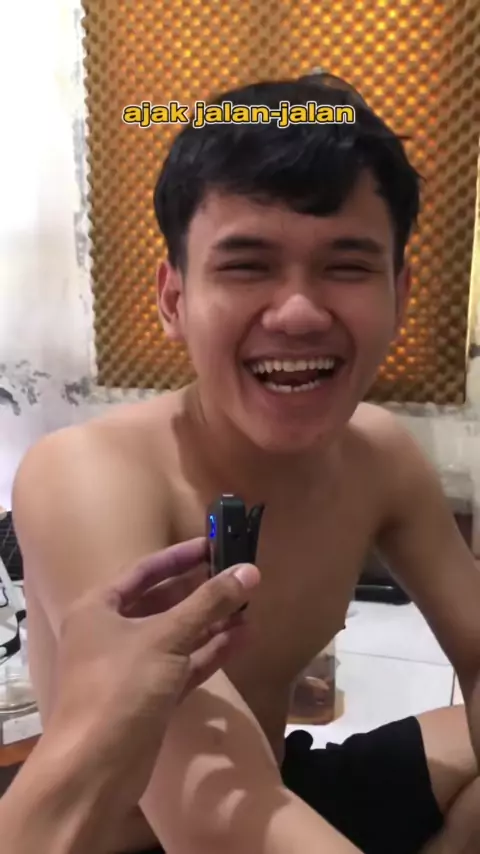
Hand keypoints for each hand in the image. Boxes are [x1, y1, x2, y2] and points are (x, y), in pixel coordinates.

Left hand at [47, 537, 259, 803]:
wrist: (96, 768)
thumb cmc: (121, 685)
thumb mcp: (165, 636)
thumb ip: (209, 602)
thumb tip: (250, 571)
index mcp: (99, 607)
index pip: (145, 571)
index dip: (181, 556)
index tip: (216, 544)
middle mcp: (111, 632)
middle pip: (163, 602)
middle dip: (202, 591)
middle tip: (239, 576)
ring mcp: (131, 666)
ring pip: (177, 635)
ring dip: (211, 621)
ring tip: (249, 606)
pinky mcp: (150, 697)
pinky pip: (184, 664)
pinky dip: (211, 651)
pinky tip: (243, 636)